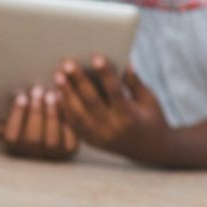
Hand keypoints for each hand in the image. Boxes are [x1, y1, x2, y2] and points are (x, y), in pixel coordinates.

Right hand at [0, 85, 78, 161]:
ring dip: (52, 114)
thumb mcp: (7, 129)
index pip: (11, 136)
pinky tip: (66, 100)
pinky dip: (68, 117)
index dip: (17, 116)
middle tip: (37, 90)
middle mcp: (33, 155)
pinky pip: (70, 134)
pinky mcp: (71, 148)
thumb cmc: (24, 128)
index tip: (21, 96)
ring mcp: (53, 154)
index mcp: (14, 147)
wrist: (51, 140)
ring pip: (52, 137)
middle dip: (35, 112)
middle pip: (32, 138)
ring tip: (51, 94)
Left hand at [54, 56, 169, 163]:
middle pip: (92, 101)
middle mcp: (113, 129)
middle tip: (67, 63)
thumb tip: (124, 60)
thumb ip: (135, 82)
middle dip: (79, 81)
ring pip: (78, 113)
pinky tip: (55, 91)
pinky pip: (72, 123)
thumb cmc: (151, 119)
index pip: (115, 92)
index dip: (106, 74)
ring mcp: (99, 137)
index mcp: (130, 117)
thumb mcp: (149, 100)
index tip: (96, 57)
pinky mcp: (90, 140)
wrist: (149, 150)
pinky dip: (63, 107)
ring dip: (66, 93)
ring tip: (58, 75)